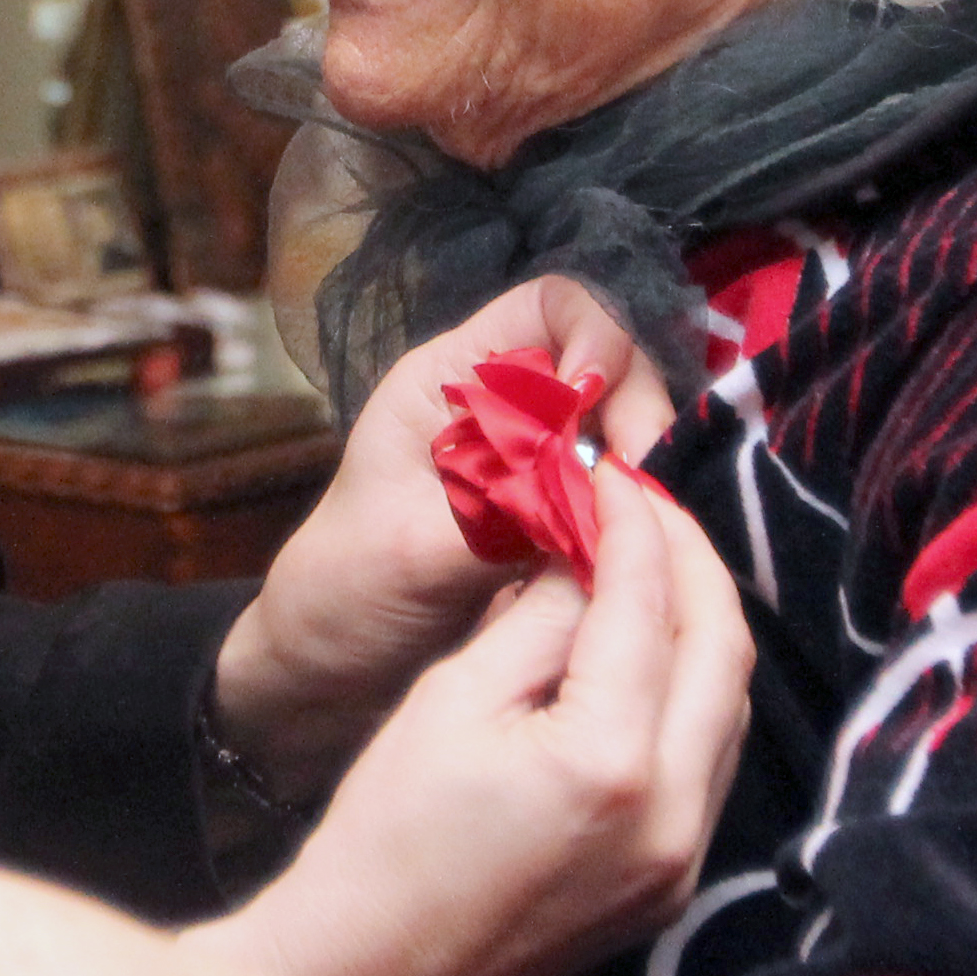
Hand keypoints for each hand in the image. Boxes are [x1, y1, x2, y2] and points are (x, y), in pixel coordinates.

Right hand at [192, 461, 752, 975]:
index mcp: (608, 760)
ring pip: (729, 703)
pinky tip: (644, 652)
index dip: (634, 522)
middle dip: (688, 559)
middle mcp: (671, 813)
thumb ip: (540, 617)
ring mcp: (681, 859)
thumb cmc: (387, 831)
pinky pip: (708, 760)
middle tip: (642, 504)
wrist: (371, 973)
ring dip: (699, 622)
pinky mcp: (673, 885)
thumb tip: (590, 547)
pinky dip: (690, 689)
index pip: (648, 602)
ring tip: (646, 564)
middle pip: (721, 646)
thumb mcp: (454, 698)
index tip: (610, 475)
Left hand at [215, 275, 677, 796]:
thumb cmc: (344, 594)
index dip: (598, 339)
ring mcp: (534, 458)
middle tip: (646, 494)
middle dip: (637, 415)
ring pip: (621, 429)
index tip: (603, 417)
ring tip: (646, 530)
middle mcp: (500, 402)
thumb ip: (501, 515)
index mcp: (451, 378)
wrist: (329, 669)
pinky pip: (616, 491)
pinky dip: (634, 515)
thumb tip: (589, 496)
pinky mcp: (555, 512)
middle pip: (607, 364)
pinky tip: (634, 554)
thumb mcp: (412, 552)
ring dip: (642, 471)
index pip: (552, 306)